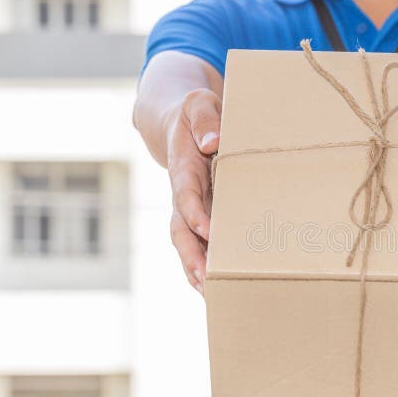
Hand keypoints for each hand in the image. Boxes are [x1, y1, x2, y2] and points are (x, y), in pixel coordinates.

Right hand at [165, 88, 221, 293]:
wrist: (180, 122)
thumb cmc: (195, 113)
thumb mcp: (198, 103)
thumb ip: (205, 118)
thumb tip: (213, 142)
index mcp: (183, 165)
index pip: (185, 192)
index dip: (194, 212)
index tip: (208, 230)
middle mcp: (182, 192)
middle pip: (180, 229)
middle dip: (191, 254)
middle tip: (205, 278)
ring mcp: (189, 206)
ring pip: (187, 243)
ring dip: (196, 269)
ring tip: (212, 294)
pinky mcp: (200, 214)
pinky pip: (198, 242)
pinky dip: (205, 264)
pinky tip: (217, 286)